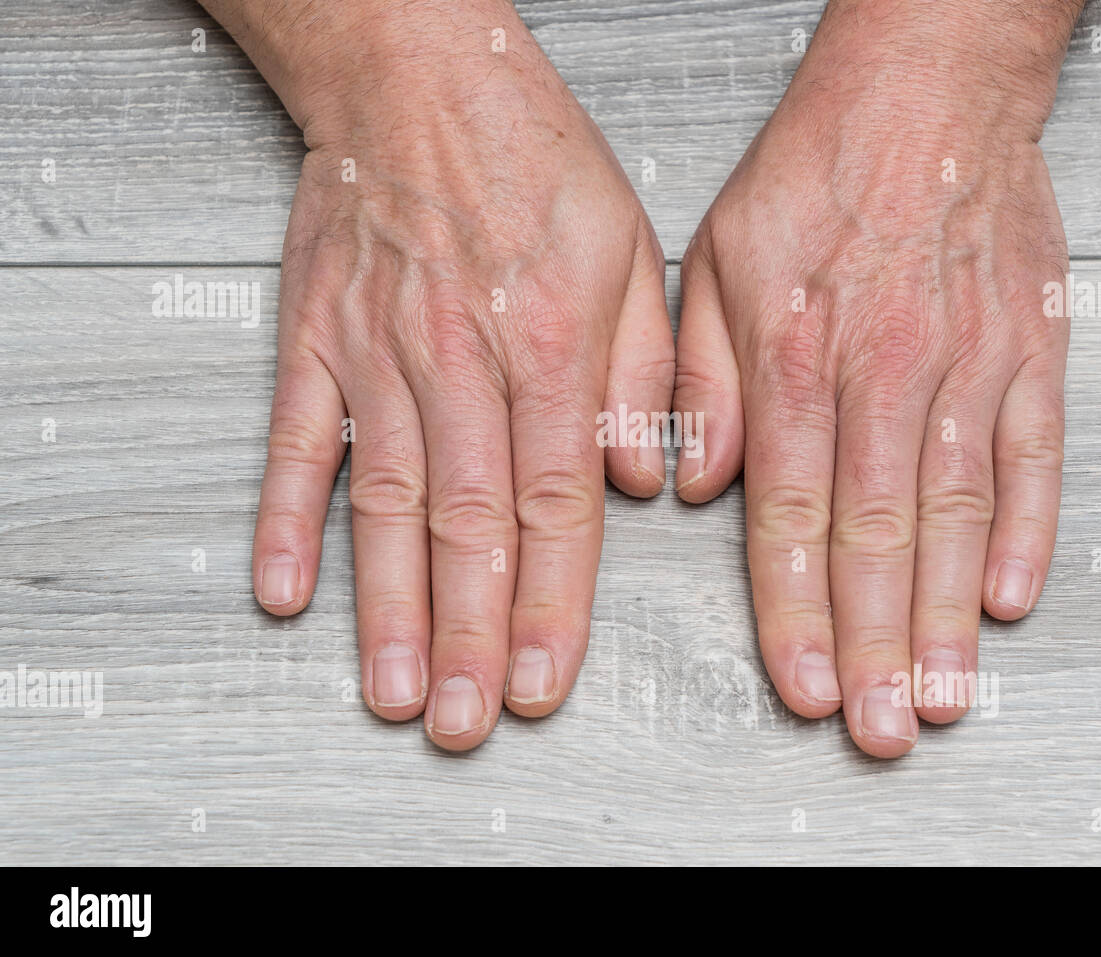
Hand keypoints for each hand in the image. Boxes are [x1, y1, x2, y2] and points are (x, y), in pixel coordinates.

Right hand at [232, 1, 672, 748]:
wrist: (416, 74)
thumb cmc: (529, 158)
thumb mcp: (632, 251)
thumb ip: (645, 377)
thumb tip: (646, 483)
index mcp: (552, 346)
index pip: (557, 506)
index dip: (553, 605)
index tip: (547, 680)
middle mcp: (462, 361)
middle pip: (468, 526)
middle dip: (470, 636)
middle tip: (467, 720)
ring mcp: (378, 355)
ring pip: (384, 505)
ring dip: (387, 607)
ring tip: (393, 688)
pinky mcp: (316, 342)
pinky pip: (296, 443)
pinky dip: (284, 519)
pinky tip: (283, 590)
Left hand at [672, 0, 1079, 756]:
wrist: (928, 87)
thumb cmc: (817, 172)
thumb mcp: (713, 263)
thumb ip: (698, 383)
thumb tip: (693, 485)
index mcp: (796, 358)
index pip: (789, 515)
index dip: (796, 612)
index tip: (804, 685)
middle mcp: (883, 372)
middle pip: (876, 536)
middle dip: (875, 644)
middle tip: (877, 725)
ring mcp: (967, 363)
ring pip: (957, 513)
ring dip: (949, 614)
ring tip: (943, 693)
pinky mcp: (1031, 349)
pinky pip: (1035, 455)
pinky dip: (1029, 531)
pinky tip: (1013, 596)